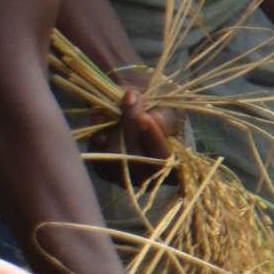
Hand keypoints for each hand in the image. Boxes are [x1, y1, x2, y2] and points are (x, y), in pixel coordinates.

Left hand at [85, 68, 184, 187]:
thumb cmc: (161, 109)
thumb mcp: (171, 109)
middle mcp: (150, 177)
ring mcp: (125, 176)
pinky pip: (98, 150)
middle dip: (131, 125)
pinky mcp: (102, 169)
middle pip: (136, 158)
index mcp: (174, 164)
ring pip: (116, 154)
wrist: (137, 104)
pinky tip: (112, 124)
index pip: (165, 160)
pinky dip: (103, 131)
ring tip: (124, 107)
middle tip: (131, 96)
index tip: (144, 116)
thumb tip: (153, 121)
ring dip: (117, 125)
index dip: (154, 140)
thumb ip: (165, 118)